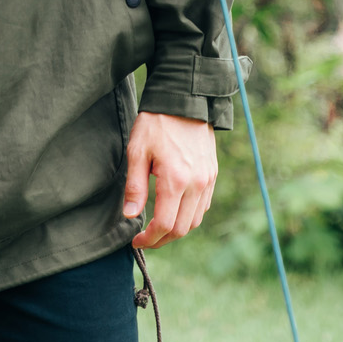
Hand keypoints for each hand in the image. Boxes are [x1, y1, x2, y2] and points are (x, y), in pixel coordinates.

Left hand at [123, 111, 216, 248]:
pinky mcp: (212, 175)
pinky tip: (173, 212)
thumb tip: (130, 216)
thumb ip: (135, 187)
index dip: (149, 238)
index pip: (164, 224)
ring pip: (195, 220)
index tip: (135, 240)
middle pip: (181, 228)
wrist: (184, 101)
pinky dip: (188, 216)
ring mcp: (208, 180)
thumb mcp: (137, 152)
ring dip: (176, 230)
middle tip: (144, 239)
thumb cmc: (156, 124)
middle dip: (161, 240)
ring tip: (157, 229)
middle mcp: (197, 184)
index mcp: (176, 180)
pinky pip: (203, 206)